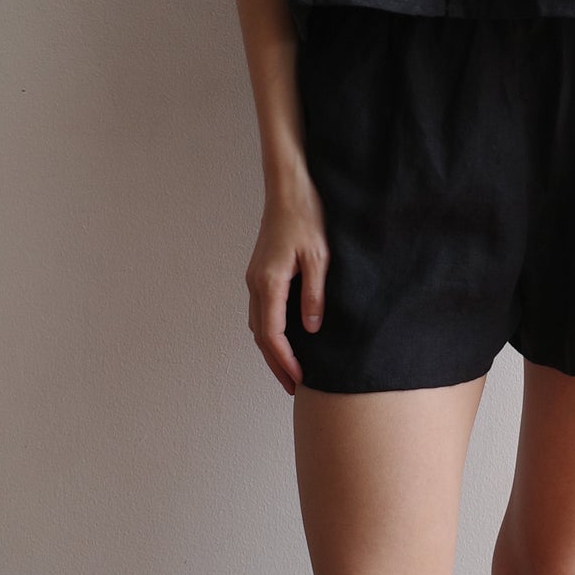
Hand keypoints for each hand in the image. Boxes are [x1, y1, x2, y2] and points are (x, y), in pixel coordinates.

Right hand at [247, 174, 328, 394]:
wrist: (289, 187)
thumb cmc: (307, 216)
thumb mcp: (320, 258)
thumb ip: (314, 295)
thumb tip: (311, 329)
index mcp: (269, 282)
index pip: (272, 335)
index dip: (285, 362)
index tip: (299, 380)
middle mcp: (255, 283)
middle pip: (260, 335)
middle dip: (276, 363)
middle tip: (293, 387)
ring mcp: (255, 277)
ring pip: (258, 324)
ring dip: (271, 349)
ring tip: (290, 370)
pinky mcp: (260, 271)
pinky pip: (261, 310)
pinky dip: (270, 331)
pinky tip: (285, 338)